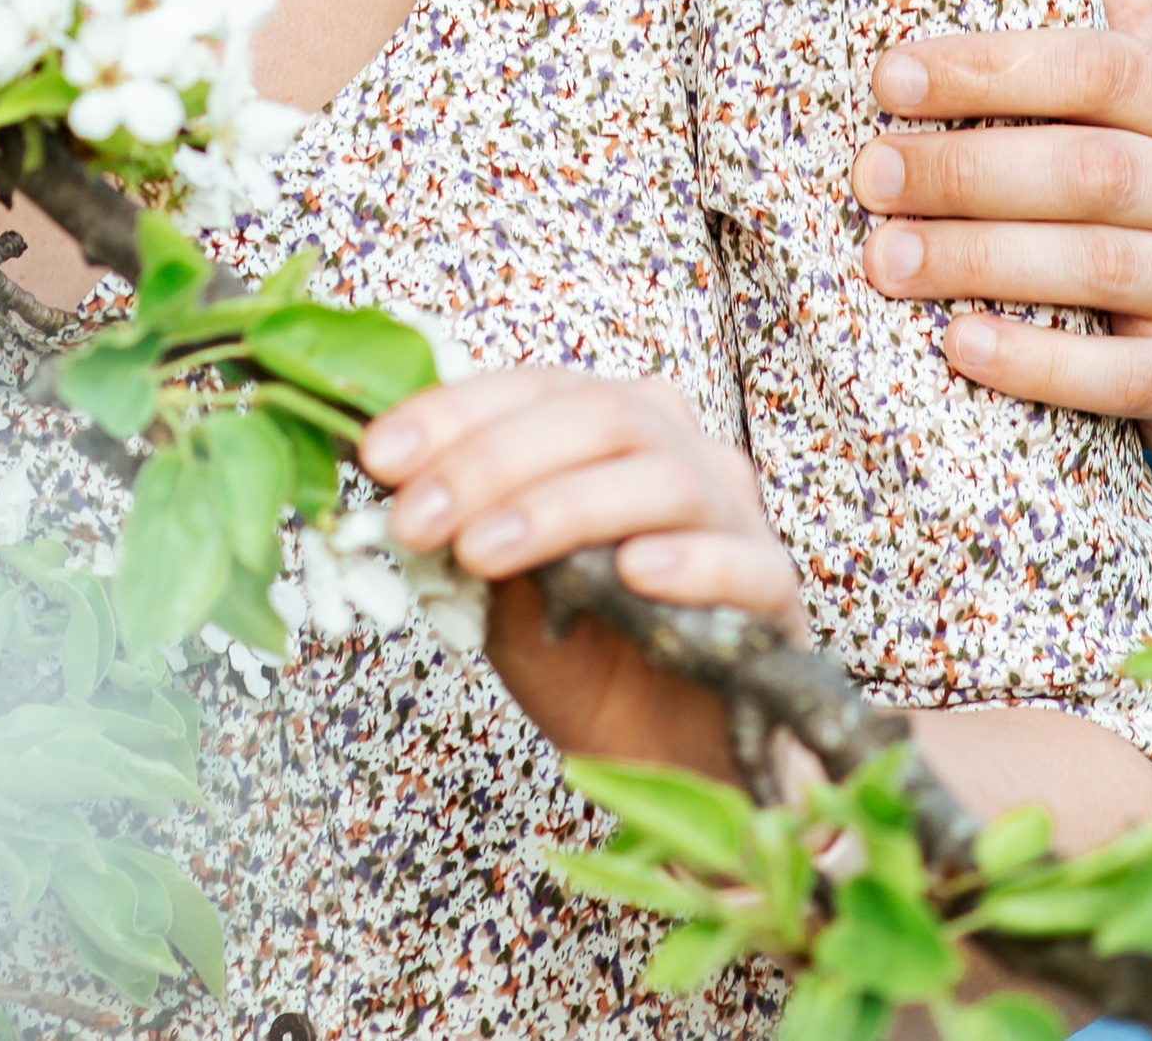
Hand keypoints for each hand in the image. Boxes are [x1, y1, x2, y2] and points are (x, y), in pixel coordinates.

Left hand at [359, 370, 798, 773]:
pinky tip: (633, 573)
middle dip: (491, 461)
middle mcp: (679, 448)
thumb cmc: (585, 658)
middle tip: (418, 517)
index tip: (378, 455)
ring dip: (560, 507)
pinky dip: (687, 559)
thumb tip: (392, 486)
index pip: (534, 389)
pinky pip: (741, 559)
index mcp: (612, 427)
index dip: (453, 412)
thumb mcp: (504, 595)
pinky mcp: (773, 589)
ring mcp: (733, 513)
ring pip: (658, 475)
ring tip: (483, 552)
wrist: (668, 762)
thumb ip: (468, 535)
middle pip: (594, 416)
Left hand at [851, 0, 1151, 461]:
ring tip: (878, 259)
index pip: (1095, 65)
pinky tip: (957, 349)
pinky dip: (1037, 367)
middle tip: (861, 172)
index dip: (991, 69)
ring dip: (978, 265)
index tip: (888, 75)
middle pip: (1088, 171)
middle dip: (966, 172)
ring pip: (1098, 273)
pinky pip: (1120, 379)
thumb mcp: (1141, 46)